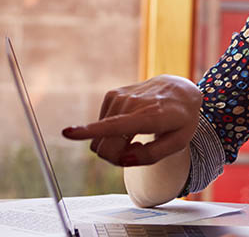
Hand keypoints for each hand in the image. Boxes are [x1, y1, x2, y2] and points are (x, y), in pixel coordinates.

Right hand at [61, 74, 202, 166]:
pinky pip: (101, 126)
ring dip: (115, 144)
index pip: (117, 126)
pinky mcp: (112, 95)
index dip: (90, 131)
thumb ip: (151, 155)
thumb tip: (123, 158)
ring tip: (138, 135)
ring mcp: (120, 97)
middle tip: (137, 150)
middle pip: (105, 144)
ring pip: (100, 137)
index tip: (67, 132)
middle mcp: (132, 104)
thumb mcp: (178, 143)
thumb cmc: (181, 119)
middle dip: (115, 157)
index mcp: (151, 116)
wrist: (180, 89)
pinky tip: (131, 123)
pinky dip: (112, 131)